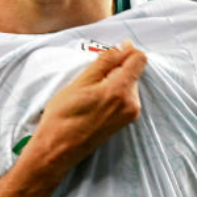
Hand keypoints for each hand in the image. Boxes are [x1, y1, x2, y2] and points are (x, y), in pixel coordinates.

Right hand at [28, 40, 146, 171]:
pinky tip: (93, 104)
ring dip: (111, 84)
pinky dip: (111, 95)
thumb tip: (123, 47)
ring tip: (89, 95)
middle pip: (132, 72)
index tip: (110, 55)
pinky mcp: (124, 122)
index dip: (125, 52)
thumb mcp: (80, 82)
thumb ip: (105, 62)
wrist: (58, 149)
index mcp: (121, 90)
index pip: (139, 59)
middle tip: (90, 81)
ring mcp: (130, 114)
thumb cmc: (63, 117)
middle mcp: (132, 103)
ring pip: (127, 85)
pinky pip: (124, 99)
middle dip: (115, 70)